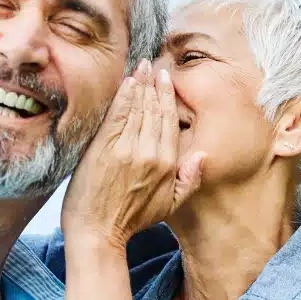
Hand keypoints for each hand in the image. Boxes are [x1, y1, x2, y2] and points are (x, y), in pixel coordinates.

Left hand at [61, 59, 205, 249]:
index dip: (168, 98)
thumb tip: (203, 156)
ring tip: (141, 67)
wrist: (97, 233)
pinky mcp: (104, 147)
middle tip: (153, 66)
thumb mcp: (169, 206)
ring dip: (140, 84)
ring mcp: (127, 148)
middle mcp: (150, 153)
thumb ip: (189, 181)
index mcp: (168, 165)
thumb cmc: (131, 221)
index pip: (170, 122)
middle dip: (155, 85)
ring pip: (138, 108)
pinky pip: (117, 113)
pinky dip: (123, 95)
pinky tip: (126, 81)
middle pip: (155, 110)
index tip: (166, 80)